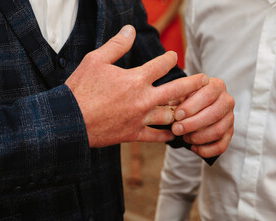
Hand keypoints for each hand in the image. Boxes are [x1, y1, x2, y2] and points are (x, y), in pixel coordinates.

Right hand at [65, 25, 208, 147]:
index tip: (174, 56)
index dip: (170, 59)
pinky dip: (166, 135)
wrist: (70, 120)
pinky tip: (175, 133)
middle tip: (205, 80)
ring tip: (194, 107)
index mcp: (135, 78)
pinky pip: (155, 136)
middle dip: (193, 83)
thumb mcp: (95, 60)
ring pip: (169, 114)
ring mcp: (139, 118)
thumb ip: (116, 45)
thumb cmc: (81, 88)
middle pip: (176, 90)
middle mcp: (143, 99)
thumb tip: (130, 29)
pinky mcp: (132, 134)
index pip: (161, 65)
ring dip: (183, 110)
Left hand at [171, 78, 234, 157]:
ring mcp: (230, 118)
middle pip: (214, 114)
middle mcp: (227, 100)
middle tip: (176, 129)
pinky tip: (193, 148)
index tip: (177, 115)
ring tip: (184, 137)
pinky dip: (206, 150)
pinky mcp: (229, 133)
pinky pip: (222, 145)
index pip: (208, 95)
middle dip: (193, 124)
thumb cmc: (185, 99)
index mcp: (216, 86)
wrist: (193, 108)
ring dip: (198, 137)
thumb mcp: (179, 94)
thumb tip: (167, 108)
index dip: (192, 106)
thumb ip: (175, 97)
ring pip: (218, 130)